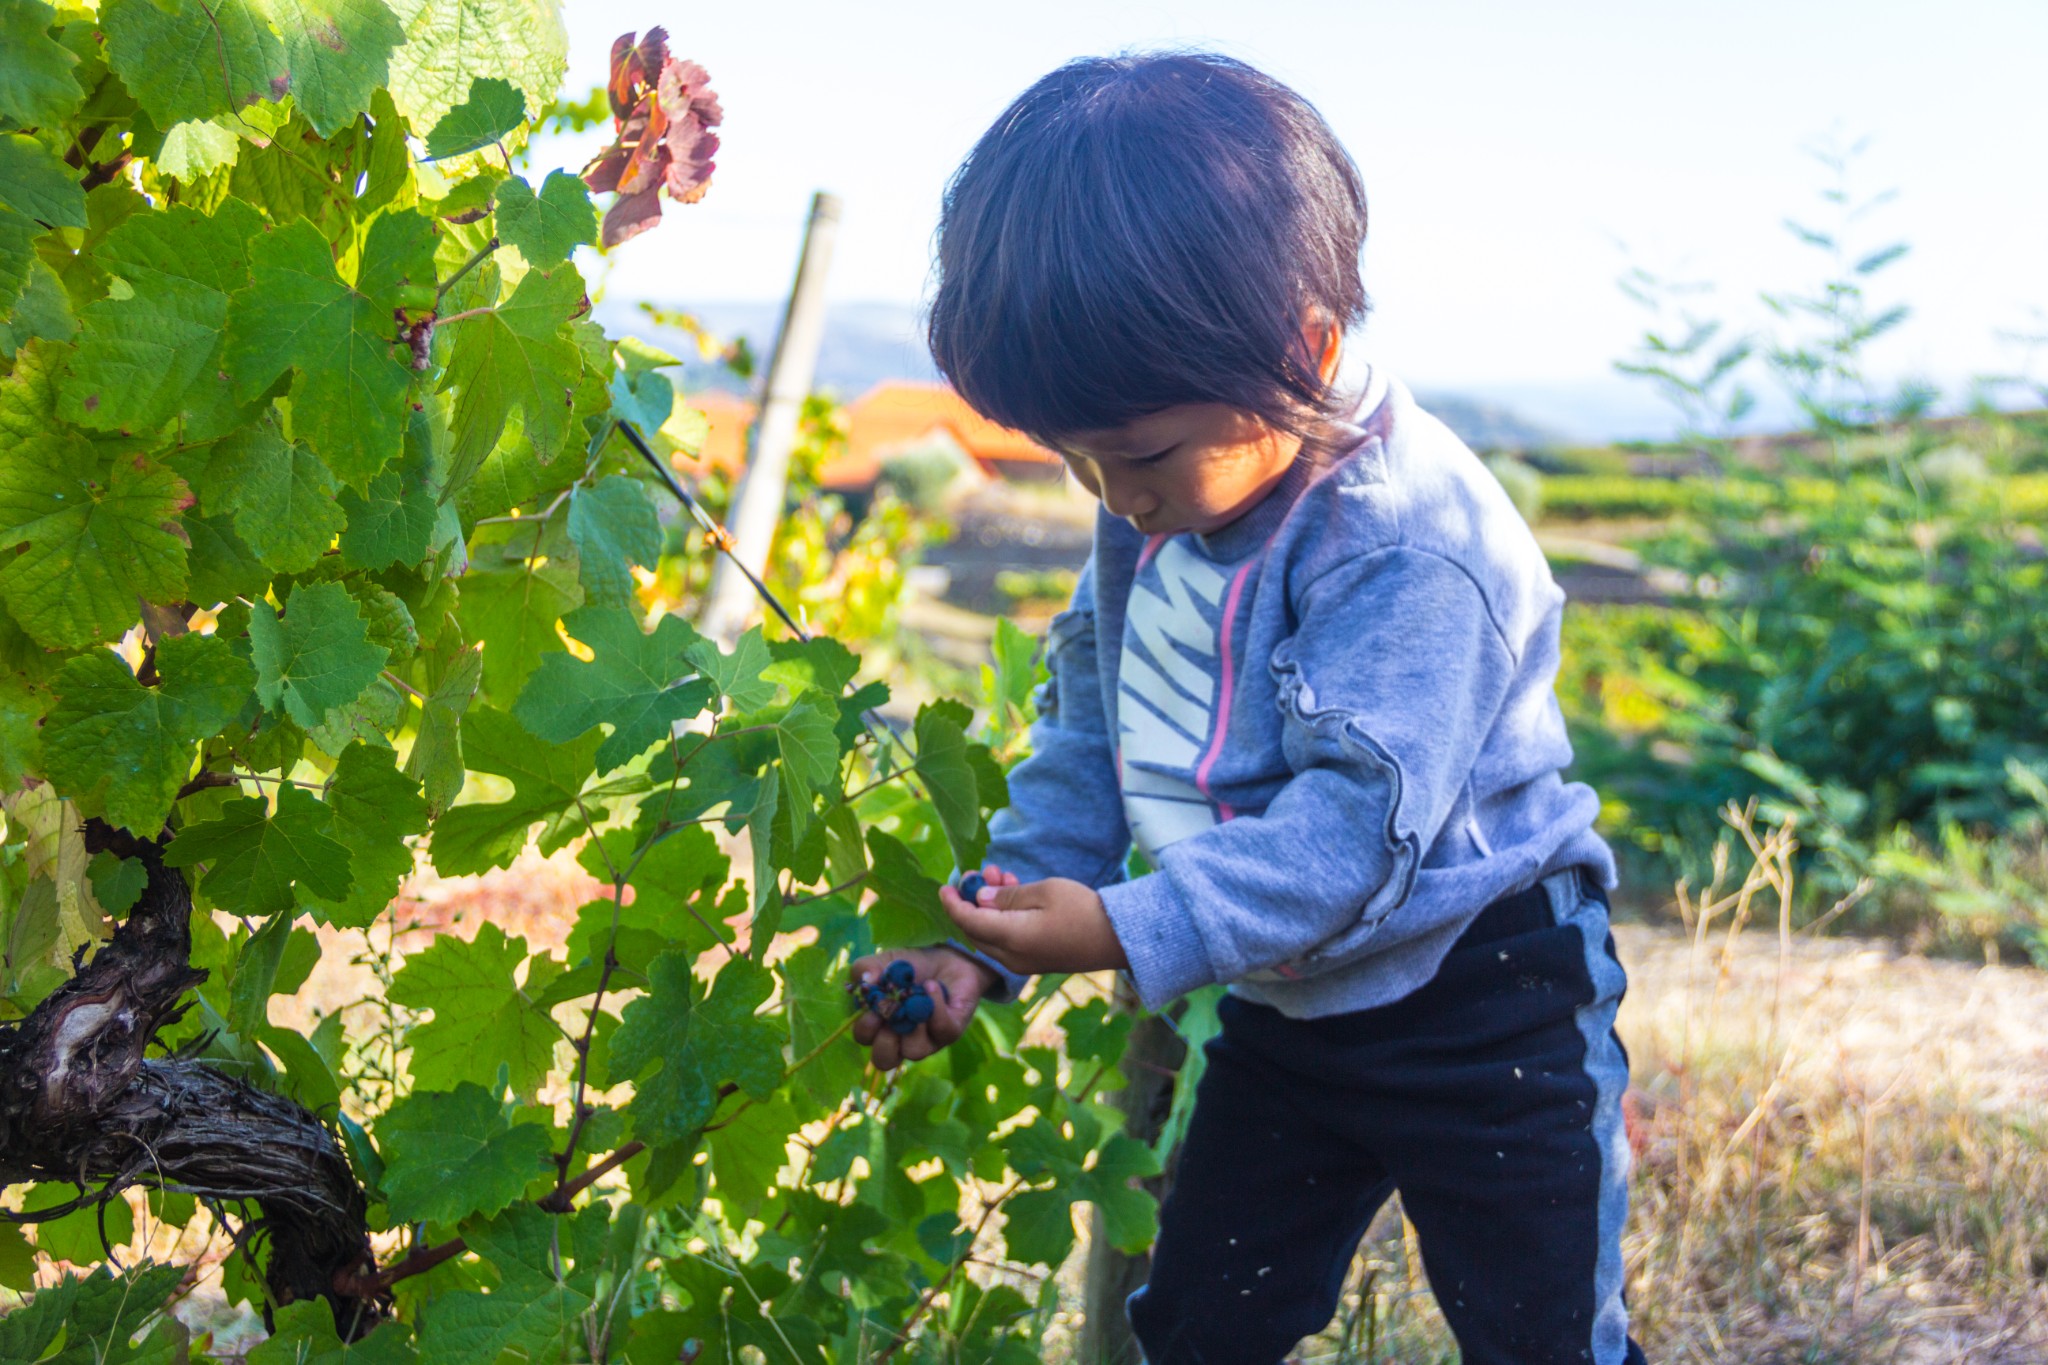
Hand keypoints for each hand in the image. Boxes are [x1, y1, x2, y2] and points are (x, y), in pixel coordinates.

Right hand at [847, 945, 1000, 1070]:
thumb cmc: (909, 966)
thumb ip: (866, 968)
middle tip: (891, 1014)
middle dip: (884, 1040)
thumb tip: (866, 980)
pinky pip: (942, 1029)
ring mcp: (927, 1039)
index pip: (865, 1041)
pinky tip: (931, 986)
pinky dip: (935, 1006)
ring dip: (912, 1025)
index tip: (871, 1009)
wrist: (946, 956)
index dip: (865, 1030)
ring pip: (915, 1051)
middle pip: (884, 1060)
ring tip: (914, 998)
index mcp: (879, 1025)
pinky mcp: (950, 1031)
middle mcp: (901, 1039)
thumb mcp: (883, 962)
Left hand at [942, 865, 1129, 975]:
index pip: (968, 922)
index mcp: (1011, 939)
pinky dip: (1003, 918)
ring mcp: (1024, 962)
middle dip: (971, 902)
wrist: (1119, 938)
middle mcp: (1012, 957)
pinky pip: (1007, 940)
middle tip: (977, 873)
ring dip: (989, 907)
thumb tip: (980, 898)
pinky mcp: (1035, 960)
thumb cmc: (1083, 909)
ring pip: (991, 935)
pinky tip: (1012, 892)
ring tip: (998, 875)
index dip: (953, 904)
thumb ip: (1008, 896)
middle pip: (976, 931)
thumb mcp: (1045, 891)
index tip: (945, 886)